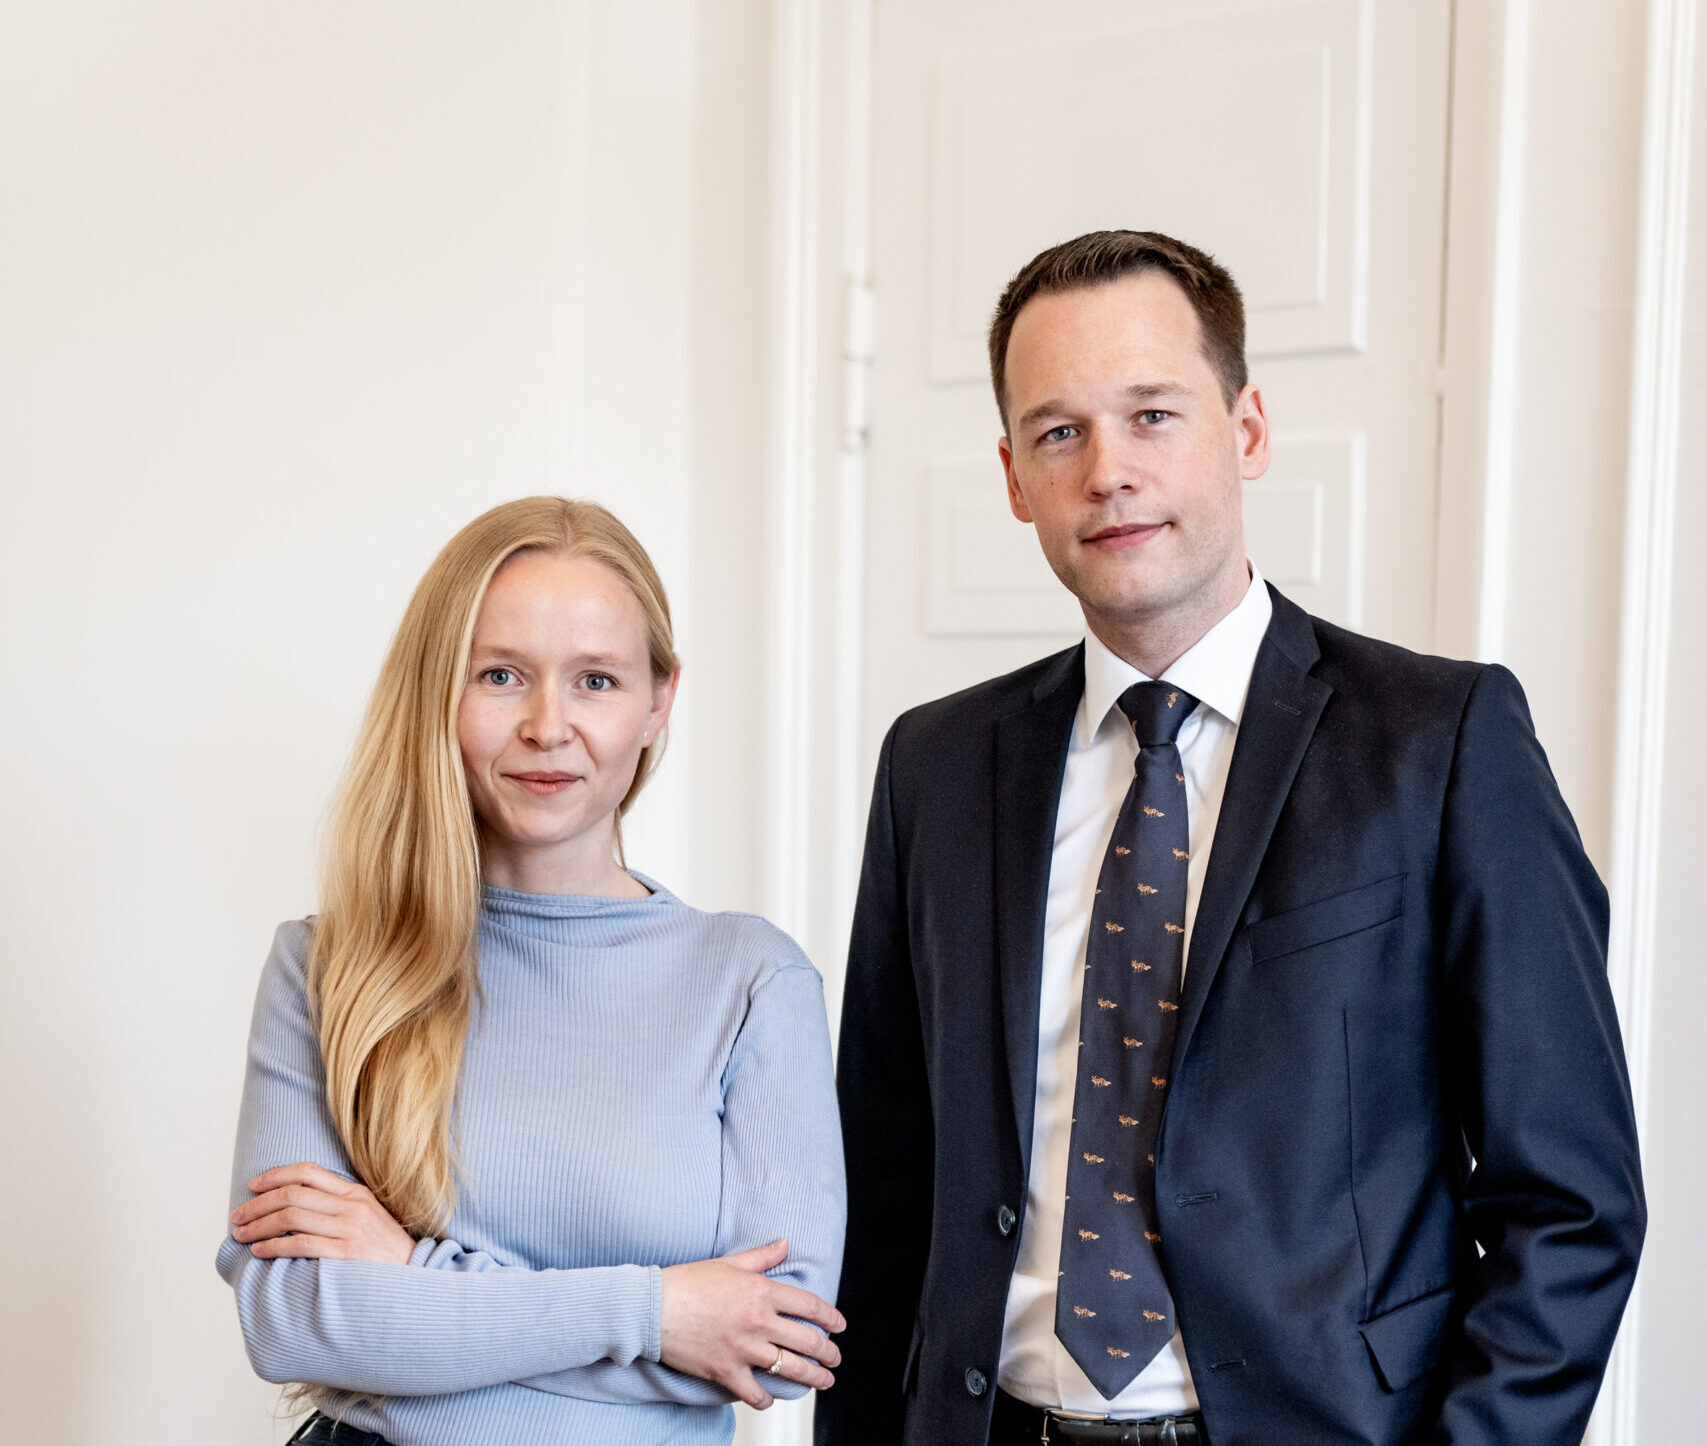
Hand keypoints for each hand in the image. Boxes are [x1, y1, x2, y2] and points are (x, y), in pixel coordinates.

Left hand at [230, 1161, 415, 1264]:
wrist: (414, 1274)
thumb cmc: (384, 1249)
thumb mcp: (368, 1216)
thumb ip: (338, 1205)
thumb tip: (295, 1205)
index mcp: (356, 1192)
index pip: (308, 1173)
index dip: (275, 1175)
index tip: (253, 1186)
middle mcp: (352, 1206)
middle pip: (293, 1195)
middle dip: (258, 1204)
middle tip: (237, 1216)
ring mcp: (350, 1229)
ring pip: (292, 1217)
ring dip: (259, 1226)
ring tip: (241, 1235)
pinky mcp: (346, 1253)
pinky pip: (301, 1244)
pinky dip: (274, 1247)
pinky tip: (259, 1251)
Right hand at [660, 1239, 846, 1407]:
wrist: (652, 1307)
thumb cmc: (688, 1282)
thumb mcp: (729, 1263)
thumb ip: (762, 1256)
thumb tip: (785, 1243)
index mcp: (762, 1290)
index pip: (809, 1306)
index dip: (831, 1317)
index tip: (840, 1326)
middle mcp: (758, 1321)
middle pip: (807, 1340)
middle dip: (828, 1353)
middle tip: (835, 1360)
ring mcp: (743, 1349)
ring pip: (790, 1369)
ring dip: (812, 1378)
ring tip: (823, 1382)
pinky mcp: (725, 1371)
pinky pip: (755, 1393)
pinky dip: (766, 1400)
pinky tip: (771, 1399)